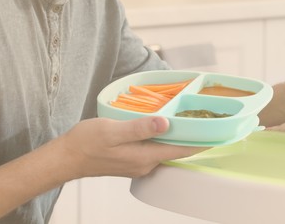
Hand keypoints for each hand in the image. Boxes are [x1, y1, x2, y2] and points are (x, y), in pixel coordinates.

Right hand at [57, 116, 206, 178]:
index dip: (202, 141)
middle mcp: (146, 164)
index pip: (182, 150)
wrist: (65, 158)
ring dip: (178, 138)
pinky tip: (163, 128)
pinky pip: (154, 150)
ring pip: (166, 150)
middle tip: (208, 121)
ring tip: (190, 121)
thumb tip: (166, 123)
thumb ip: (140, 128)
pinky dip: (163, 140)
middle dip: (193, 137)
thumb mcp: (113, 130)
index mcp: (145, 156)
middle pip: (177, 150)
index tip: (219, 133)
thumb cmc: (86, 143)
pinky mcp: (132, 161)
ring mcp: (139, 164)